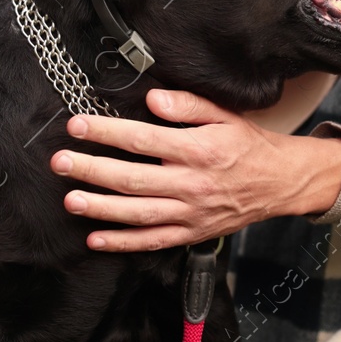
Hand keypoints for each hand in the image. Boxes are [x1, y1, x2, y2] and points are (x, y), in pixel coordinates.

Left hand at [50, 89, 340, 251]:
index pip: (142, 139)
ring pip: (137, 214)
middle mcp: (191, 183)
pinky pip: (152, 242)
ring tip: (70, 200)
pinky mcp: (191, 233)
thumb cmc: (247, 145)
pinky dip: (123, 243)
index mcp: (198, 149)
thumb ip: (187, 105)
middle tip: (60, 162)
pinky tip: (95, 239)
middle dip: (91, 170)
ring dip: (101, 208)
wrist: (280, 182)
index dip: (106, 132)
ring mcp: (190, 213)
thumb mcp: (224, 114)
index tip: (77, 126)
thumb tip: (152, 99)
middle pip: (132, 179)